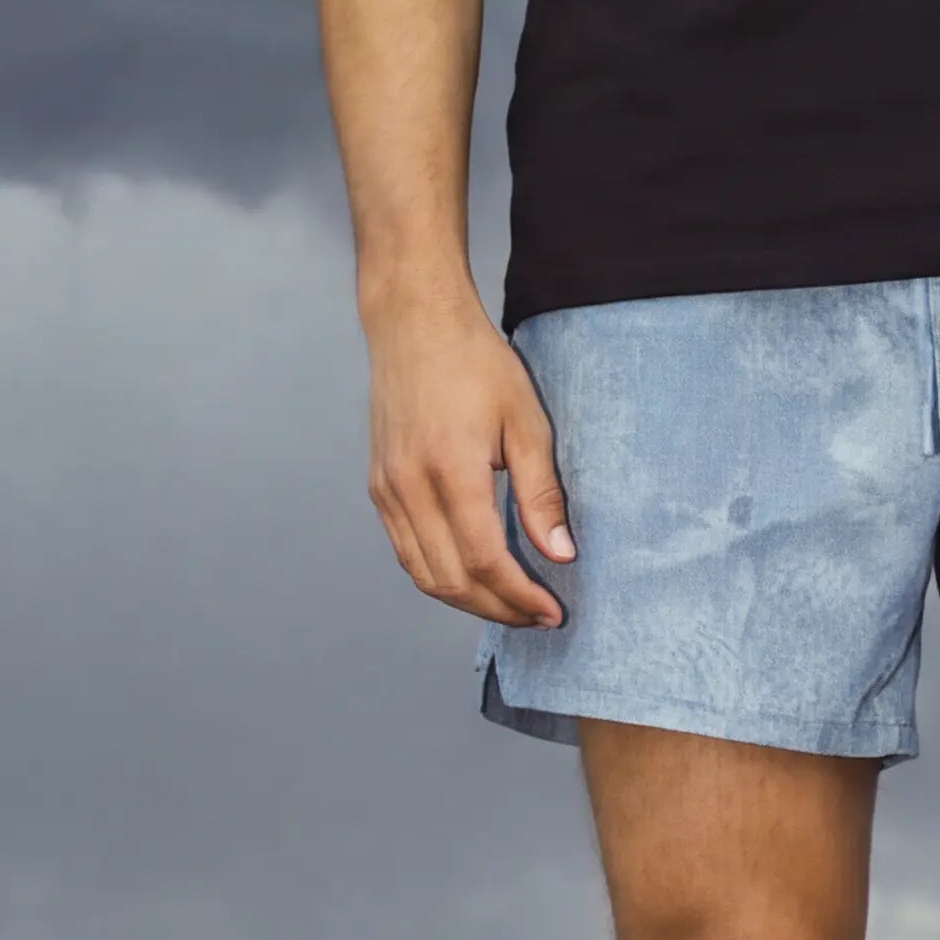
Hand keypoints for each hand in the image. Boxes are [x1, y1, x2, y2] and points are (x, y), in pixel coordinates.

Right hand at [363, 289, 573, 625]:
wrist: (414, 324)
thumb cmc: (475, 362)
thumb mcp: (526, 420)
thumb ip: (542, 493)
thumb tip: (561, 553)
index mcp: (450, 471)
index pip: (486, 561)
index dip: (521, 596)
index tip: (553, 612)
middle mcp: (409, 489)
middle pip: (451, 580)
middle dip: (498, 608)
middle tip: (537, 615)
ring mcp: (387, 490)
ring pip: (423, 574)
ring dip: (467, 600)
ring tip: (510, 603)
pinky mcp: (379, 487)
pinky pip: (406, 551)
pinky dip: (439, 575)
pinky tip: (472, 574)